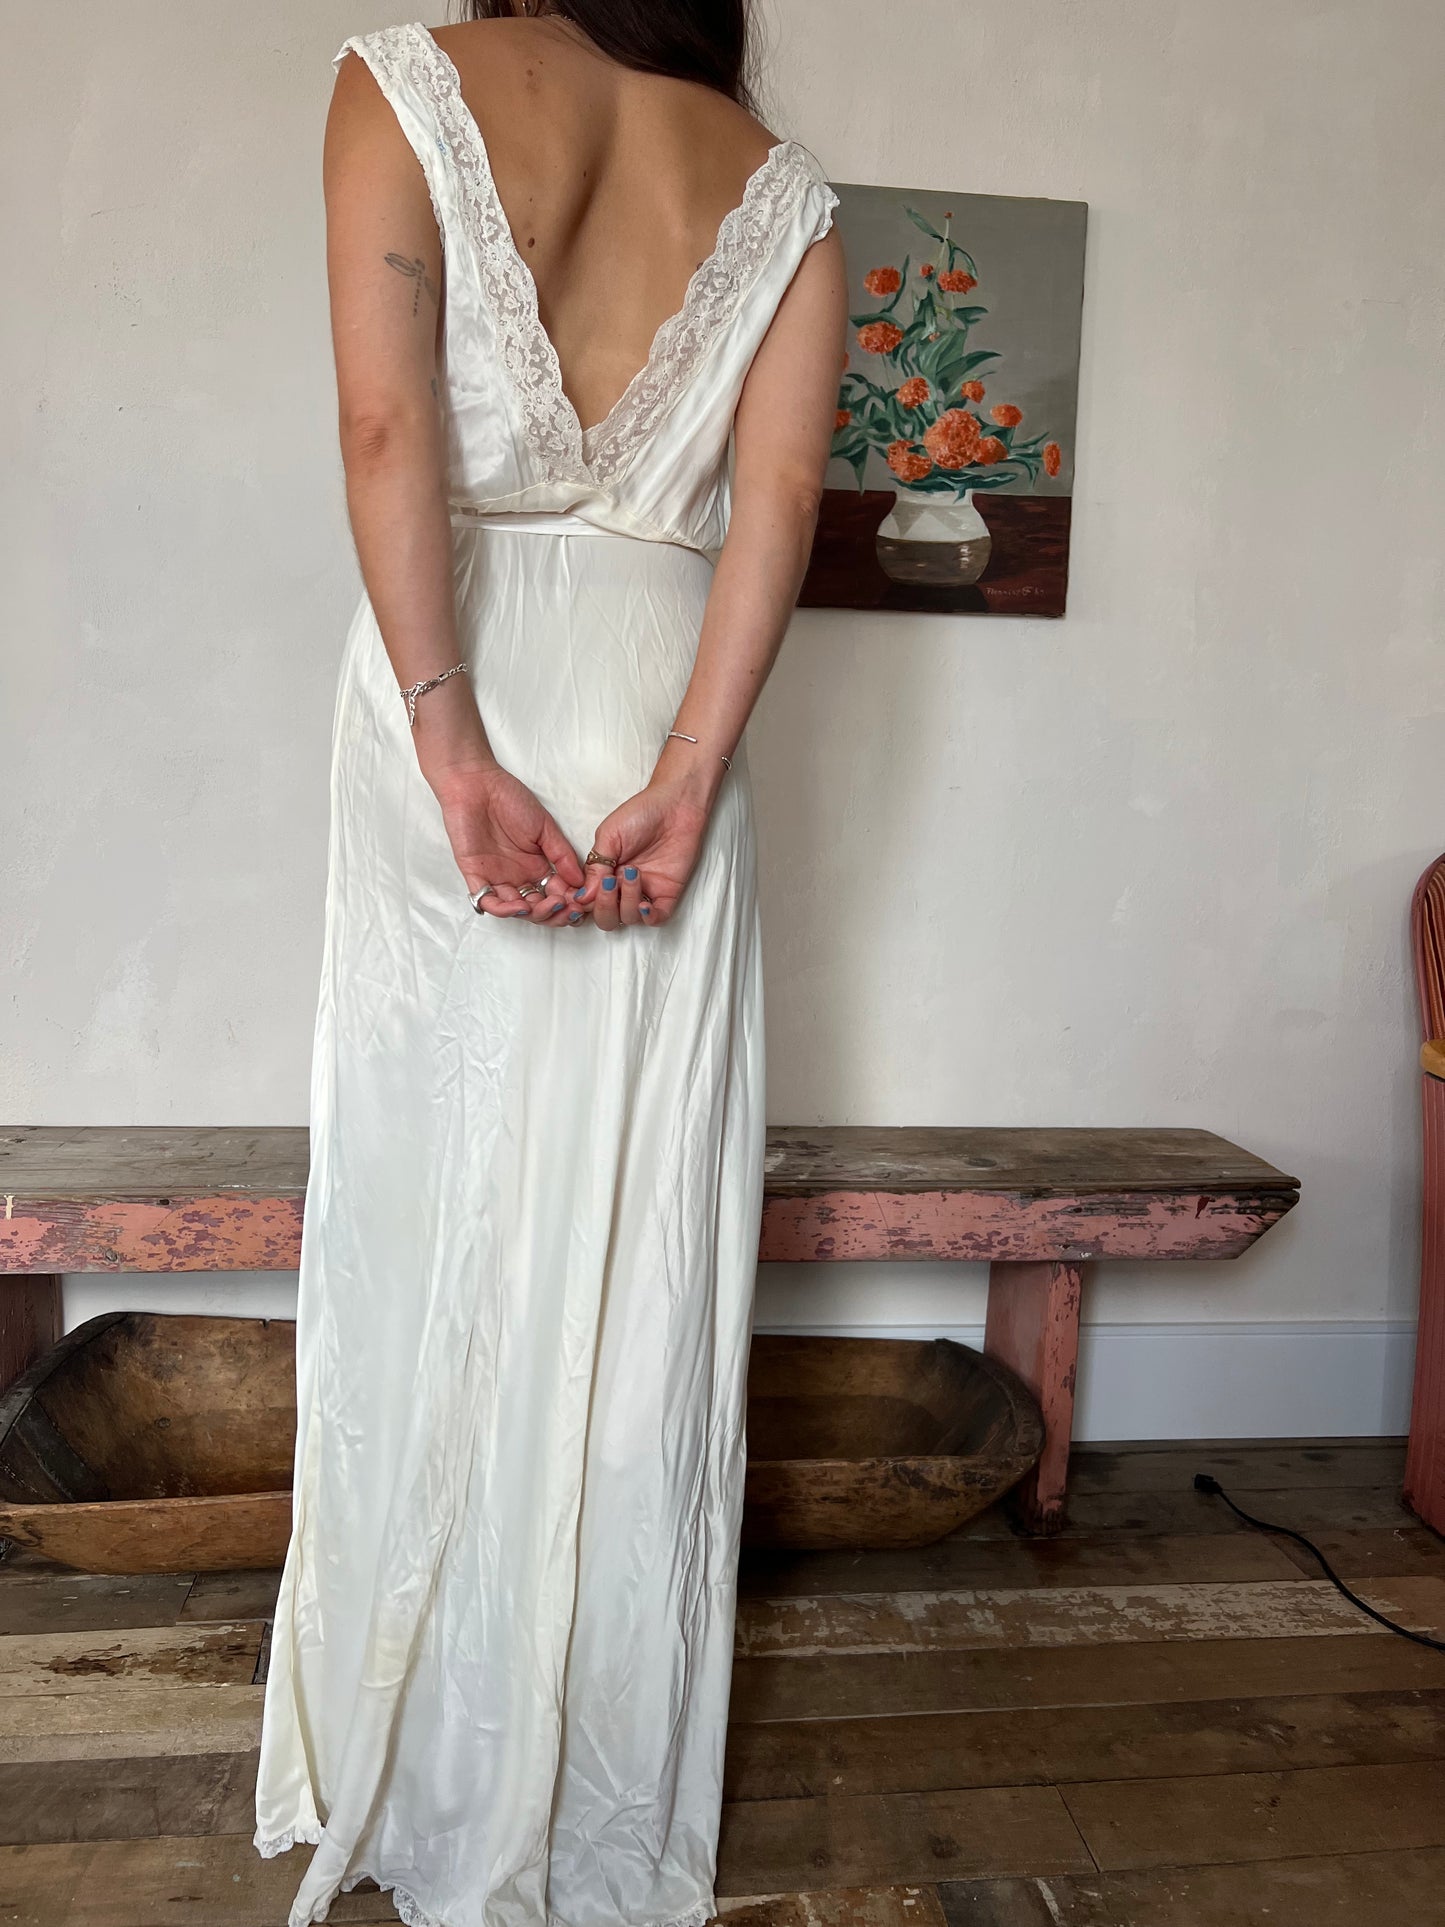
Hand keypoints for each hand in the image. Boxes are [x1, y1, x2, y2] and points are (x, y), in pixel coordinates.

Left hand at [429, 763, 585, 922]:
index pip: (557, 894)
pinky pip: (488, 902)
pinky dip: (504, 910)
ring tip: (550, 906)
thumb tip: (582, 881)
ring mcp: (497, 879)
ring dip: (536, 914)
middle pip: (539, 908)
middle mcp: (519, 877)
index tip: (584, 903)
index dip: (571, 902)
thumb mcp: (544, 827)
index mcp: (537, 866)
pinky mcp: (476, 876)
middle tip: (569, 909)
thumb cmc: (509, 799)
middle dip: (556, 913)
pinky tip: (521, 906)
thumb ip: (562, 854)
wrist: (476, 784)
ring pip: (517, 910)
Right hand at [576, 778, 711, 929]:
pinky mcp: (668, 893)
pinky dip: (648, 917)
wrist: (675, 805)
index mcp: (604, 873)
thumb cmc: (641, 813)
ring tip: (633, 873)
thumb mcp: (609, 836)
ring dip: (627, 901)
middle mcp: (623, 886)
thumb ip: (595, 867)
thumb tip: (582, 897)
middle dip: (604, 906)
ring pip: (629, 918)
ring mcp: (645, 891)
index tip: (582, 895)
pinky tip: (645, 904)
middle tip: (610, 883)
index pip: (588, 901)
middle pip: (606, 917)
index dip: (583, 904)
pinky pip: (657, 918)